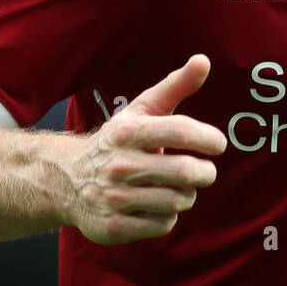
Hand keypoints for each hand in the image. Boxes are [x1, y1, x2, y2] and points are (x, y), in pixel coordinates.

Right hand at [66, 54, 225, 243]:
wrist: (68, 181)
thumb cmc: (119, 142)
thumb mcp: (142, 110)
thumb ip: (175, 86)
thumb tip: (204, 60)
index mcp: (127, 132)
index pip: (180, 130)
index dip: (208, 138)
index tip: (218, 145)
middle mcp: (119, 164)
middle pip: (185, 172)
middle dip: (204, 173)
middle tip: (203, 172)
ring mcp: (114, 197)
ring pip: (178, 201)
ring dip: (186, 195)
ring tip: (176, 188)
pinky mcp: (114, 226)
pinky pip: (163, 224)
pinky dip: (167, 216)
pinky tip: (154, 205)